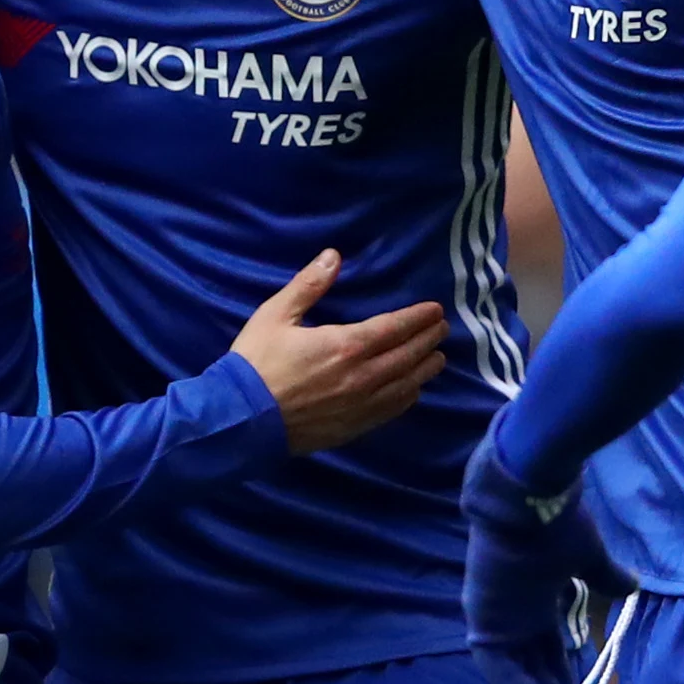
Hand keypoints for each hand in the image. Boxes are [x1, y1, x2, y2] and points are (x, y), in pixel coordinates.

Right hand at [225, 252, 446, 453]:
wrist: (242, 419)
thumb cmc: (256, 362)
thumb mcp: (276, 315)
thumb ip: (308, 285)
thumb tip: (333, 256)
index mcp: (346, 345)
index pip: (395, 328)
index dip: (418, 318)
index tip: (436, 310)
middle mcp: (362, 376)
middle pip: (408, 356)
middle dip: (428, 340)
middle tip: (442, 329)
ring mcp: (361, 405)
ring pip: (406, 385)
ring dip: (425, 369)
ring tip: (437, 358)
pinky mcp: (354, 427)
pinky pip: (391, 411)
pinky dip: (408, 397)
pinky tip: (413, 391)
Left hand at [460, 438, 627, 683]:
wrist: (529, 497)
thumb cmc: (556, 523)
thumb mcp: (587, 557)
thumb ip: (604, 576)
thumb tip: (632, 585)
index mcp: (531, 598)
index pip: (547, 648)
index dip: (563, 675)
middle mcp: (510, 613)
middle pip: (533, 667)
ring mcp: (494, 618)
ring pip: (516, 676)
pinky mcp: (483, 622)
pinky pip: (502, 671)